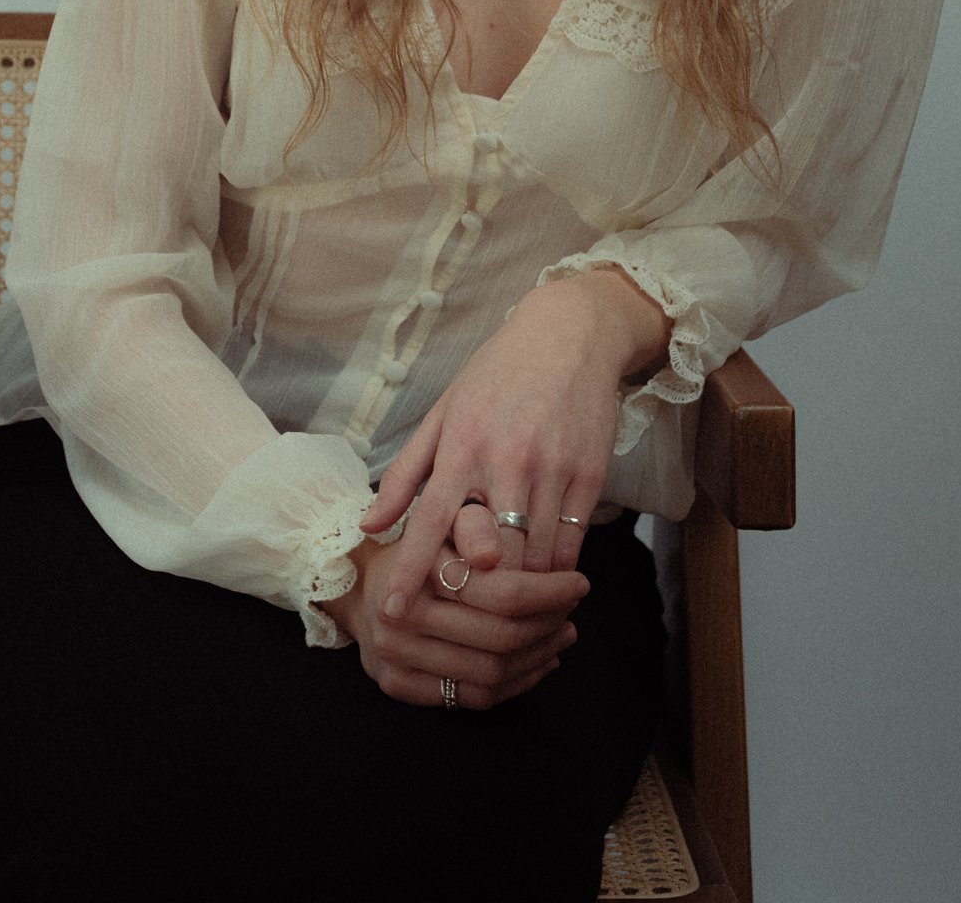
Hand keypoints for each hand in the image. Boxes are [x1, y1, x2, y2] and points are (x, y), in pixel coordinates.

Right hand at [322, 532, 585, 709]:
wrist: (362, 583)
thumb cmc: (420, 547)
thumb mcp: (445, 520)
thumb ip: (473, 525)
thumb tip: (493, 554)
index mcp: (417, 570)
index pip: (501, 593)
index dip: (549, 592)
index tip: (579, 584)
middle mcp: (400, 617)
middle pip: (500, 637)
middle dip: (548, 625)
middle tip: (572, 610)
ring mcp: (396, 656)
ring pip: (490, 672)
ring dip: (538, 657)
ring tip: (562, 633)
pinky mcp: (397, 687)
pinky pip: (472, 697)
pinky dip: (515, 683)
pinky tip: (536, 661)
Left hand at [360, 269, 670, 614]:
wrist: (569, 337)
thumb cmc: (495, 376)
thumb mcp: (443, 413)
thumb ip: (405, 472)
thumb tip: (369, 524)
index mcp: (462, 443)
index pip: (430, 520)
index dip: (411, 570)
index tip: (393, 610)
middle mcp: (506, 459)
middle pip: (490, 554)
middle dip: (473, 595)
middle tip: (457, 623)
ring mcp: (552, 469)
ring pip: (534, 558)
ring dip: (518, 594)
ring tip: (503, 615)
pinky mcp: (591, 476)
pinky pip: (571, 544)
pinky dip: (555, 573)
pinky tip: (543, 583)